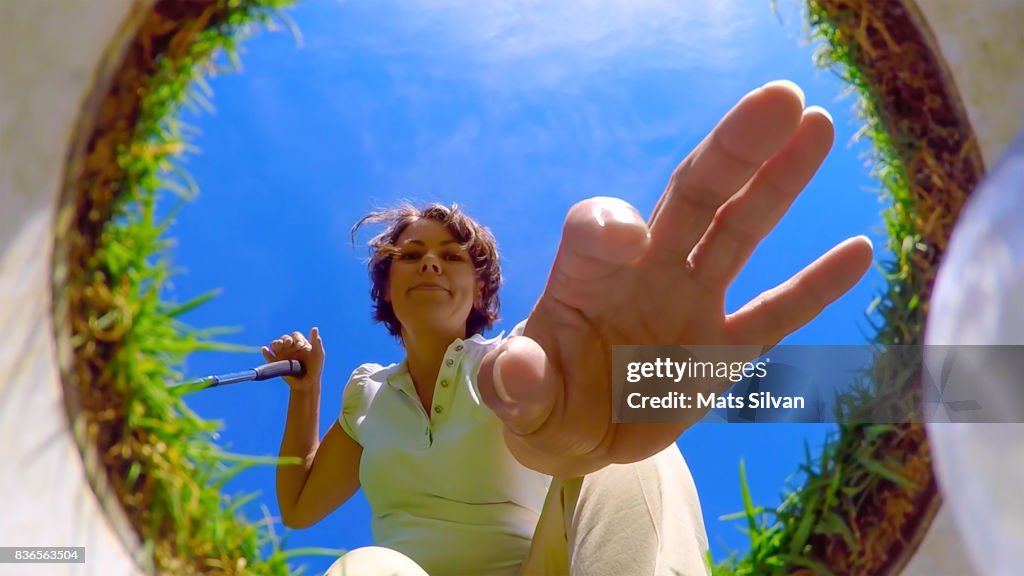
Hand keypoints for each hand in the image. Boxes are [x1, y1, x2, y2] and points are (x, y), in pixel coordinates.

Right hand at [261, 327, 324, 391]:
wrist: (307, 383)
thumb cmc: (315, 368)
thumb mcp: (318, 354)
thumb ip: (316, 343)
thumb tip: (314, 328)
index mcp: (299, 343)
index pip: (295, 336)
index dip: (297, 339)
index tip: (301, 346)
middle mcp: (289, 347)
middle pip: (284, 338)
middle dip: (286, 339)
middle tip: (289, 343)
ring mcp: (282, 354)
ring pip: (275, 345)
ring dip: (275, 343)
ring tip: (278, 345)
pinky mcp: (275, 362)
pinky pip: (268, 356)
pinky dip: (266, 352)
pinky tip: (265, 349)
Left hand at [477, 80, 873, 476]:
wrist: (577, 434)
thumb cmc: (540, 402)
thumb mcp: (516, 398)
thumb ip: (513, 383)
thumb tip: (515, 369)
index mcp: (585, 276)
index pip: (597, 226)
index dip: (610, 224)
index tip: (627, 239)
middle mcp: (643, 274)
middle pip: (689, 199)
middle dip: (731, 152)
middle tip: (779, 99)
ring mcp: (688, 304)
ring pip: (738, 233)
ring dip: (777, 184)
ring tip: (817, 126)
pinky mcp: (721, 349)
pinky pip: (774, 314)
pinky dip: (814, 288)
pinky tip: (859, 250)